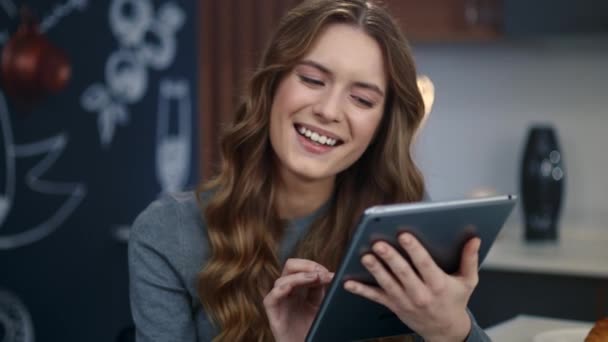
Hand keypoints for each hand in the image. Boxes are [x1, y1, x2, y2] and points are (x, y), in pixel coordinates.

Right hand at [263, 258, 333, 341]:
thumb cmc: (311, 329)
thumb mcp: (319, 306)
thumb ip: (320, 290)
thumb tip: (329, 274)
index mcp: (297, 288)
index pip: (300, 267)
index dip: (314, 266)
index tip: (329, 273)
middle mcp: (287, 292)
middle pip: (290, 268)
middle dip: (306, 265)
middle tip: (322, 272)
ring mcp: (279, 303)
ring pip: (281, 281)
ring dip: (299, 276)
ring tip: (315, 278)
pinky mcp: (274, 315)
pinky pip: (271, 299)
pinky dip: (280, 290)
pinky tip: (291, 287)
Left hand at [343, 233, 480, 341]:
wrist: (446, 331)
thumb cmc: (455, 302)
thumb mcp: (467, 282)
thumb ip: (469, 259)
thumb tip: (474, 239)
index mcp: (438, 284)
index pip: (425, 264)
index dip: (414, 250)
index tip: (404, 235)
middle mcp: (421, 293)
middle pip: (403, 273)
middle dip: (390, 258)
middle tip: (379, 244)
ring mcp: (405, 301)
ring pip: (388, 283)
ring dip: (375, 270)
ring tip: (365, 256)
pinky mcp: (394, 306)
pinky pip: (375, 297)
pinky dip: (361, 290)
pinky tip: (349, 282)